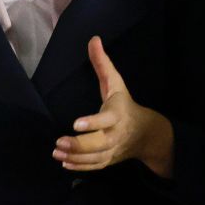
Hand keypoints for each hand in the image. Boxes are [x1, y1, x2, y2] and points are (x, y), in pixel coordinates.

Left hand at [53, 37, 174, 177]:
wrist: (147, 133)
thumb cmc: (125, 104)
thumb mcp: (116, 83)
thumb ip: (103, 64)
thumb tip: (93, 39)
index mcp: (117, 114)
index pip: (106, 119)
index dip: (93, 122)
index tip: (76, 123)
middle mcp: (116, 134)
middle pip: (99, 143)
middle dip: (79, 144)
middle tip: (59, 142)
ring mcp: (113, 149)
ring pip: (94, 157)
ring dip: (74, 156)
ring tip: (56, 151)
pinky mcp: (109, 160)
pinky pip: (94, 166)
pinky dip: (79, 166)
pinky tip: (63, 161)